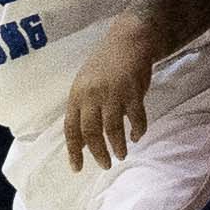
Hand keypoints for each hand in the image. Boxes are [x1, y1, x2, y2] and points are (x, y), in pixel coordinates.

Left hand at [57, 20, 162, 169]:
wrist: (129, 40)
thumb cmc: (105, 64)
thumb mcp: (86, 85)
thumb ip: (83, 111)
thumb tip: (81, 142)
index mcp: (77, 94)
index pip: (71, 127)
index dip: (73, 150)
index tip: (76, 169)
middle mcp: (92, 95)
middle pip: (91, 132)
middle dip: (98, 153)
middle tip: (105, 165)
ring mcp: (113, 93)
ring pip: (112, 129)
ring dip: (118, 146)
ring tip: (121, 155)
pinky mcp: (133, 92)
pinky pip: (136, 118)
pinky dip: (138, 131)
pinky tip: (137, 136)